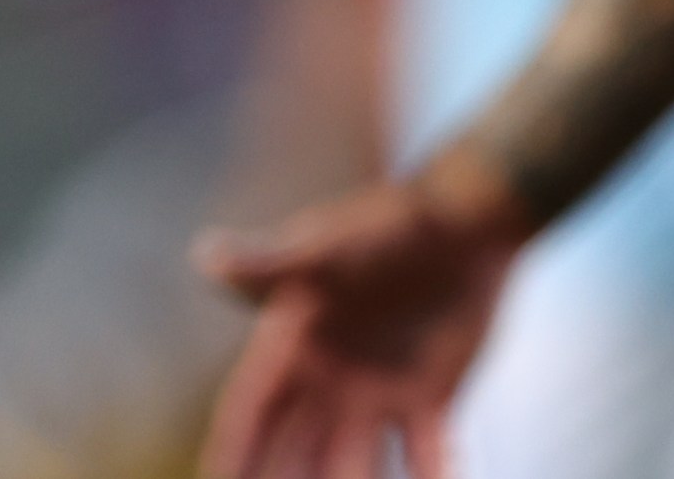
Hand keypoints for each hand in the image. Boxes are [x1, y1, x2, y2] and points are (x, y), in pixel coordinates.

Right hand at [194, 169, 526, 478]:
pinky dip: (432, 476)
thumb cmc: (386, 225)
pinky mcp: (430, 399)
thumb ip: (270, 265)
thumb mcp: (325, 249)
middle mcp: (326, 383)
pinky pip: (425, 453)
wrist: (467, 220)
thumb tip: (206, 253)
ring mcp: (376, 396)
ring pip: (352, 467)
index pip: (248, 413)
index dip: (230, 453)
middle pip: (293, 454)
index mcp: (290, 347)